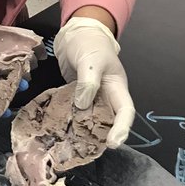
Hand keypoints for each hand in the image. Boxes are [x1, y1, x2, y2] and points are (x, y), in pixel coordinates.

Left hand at [53, 16, 134, 148]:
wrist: (76, 33)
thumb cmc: (90, 43)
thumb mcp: (91, 60)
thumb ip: (88, 82)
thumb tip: (83, 105)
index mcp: (117, 87)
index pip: (125, 112)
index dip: (121, 129)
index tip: (112, 144)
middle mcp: (106, 96)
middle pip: (108, 121)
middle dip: (101, 137)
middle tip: (88, 151)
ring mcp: (91, 97)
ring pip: (90, 119)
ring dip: (83, 131)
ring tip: (72, 146)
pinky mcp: (76, 97)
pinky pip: (75, 112)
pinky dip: (69, 121)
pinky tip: (59, 131)